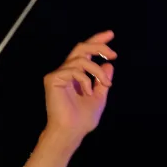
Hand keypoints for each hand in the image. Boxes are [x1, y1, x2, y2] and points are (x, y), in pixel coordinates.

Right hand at [42, 30, 117, 149]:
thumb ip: (102, 80)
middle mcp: (66, 72)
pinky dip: (85, 80)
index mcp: (76, 74)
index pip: (85, 52)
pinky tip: (87, 92)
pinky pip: (73, 70)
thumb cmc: (83, 119)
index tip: (111, 34)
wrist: (72, 131)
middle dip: (99, 46)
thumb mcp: (99, 97)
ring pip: (81, 59)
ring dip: (97, 71)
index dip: (97, 41)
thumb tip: (109, 64)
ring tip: (106, 84)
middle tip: (113, 54)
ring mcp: (58, 75)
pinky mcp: (53, 79)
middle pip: (81, 48)